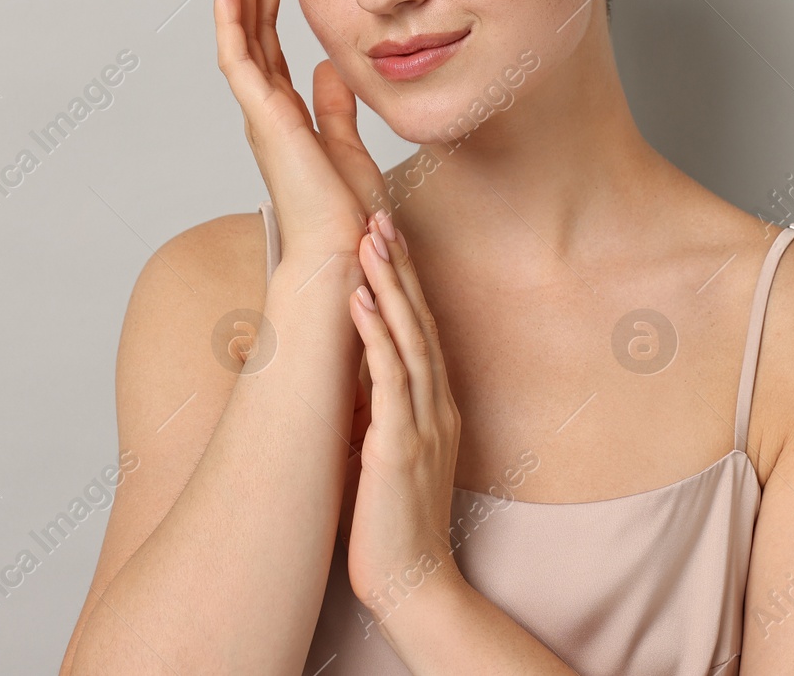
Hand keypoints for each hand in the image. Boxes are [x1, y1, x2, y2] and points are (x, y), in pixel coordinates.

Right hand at [212, 0, 386, 259]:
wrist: (343, 253)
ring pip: (241, 36)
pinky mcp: (264, 118)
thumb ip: (335, 108)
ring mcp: (260, 113)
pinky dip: (230, 19)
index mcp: (287, 115)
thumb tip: (330, 70)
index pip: (273, 43)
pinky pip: (238, 58)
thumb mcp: (349, 148)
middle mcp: (266, 111)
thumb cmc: (346, 217)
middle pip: (253, 31)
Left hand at [343, 209, 464, 611]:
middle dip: (399, 264)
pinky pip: (390, 379)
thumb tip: (358, 376)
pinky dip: (376, 334)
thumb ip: (383, 412)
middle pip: (421, 320)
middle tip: (380, 210)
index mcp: (434, 406)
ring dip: (390, 283)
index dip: (406, 279)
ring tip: (370, 234)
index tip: (386, 234)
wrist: (414, 584)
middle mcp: (435, 406)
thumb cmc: (394, 524)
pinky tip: (360, 299)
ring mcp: (422, 423)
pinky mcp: (400, 445)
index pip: (422, 328)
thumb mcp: (390, 452)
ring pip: (409, 338)